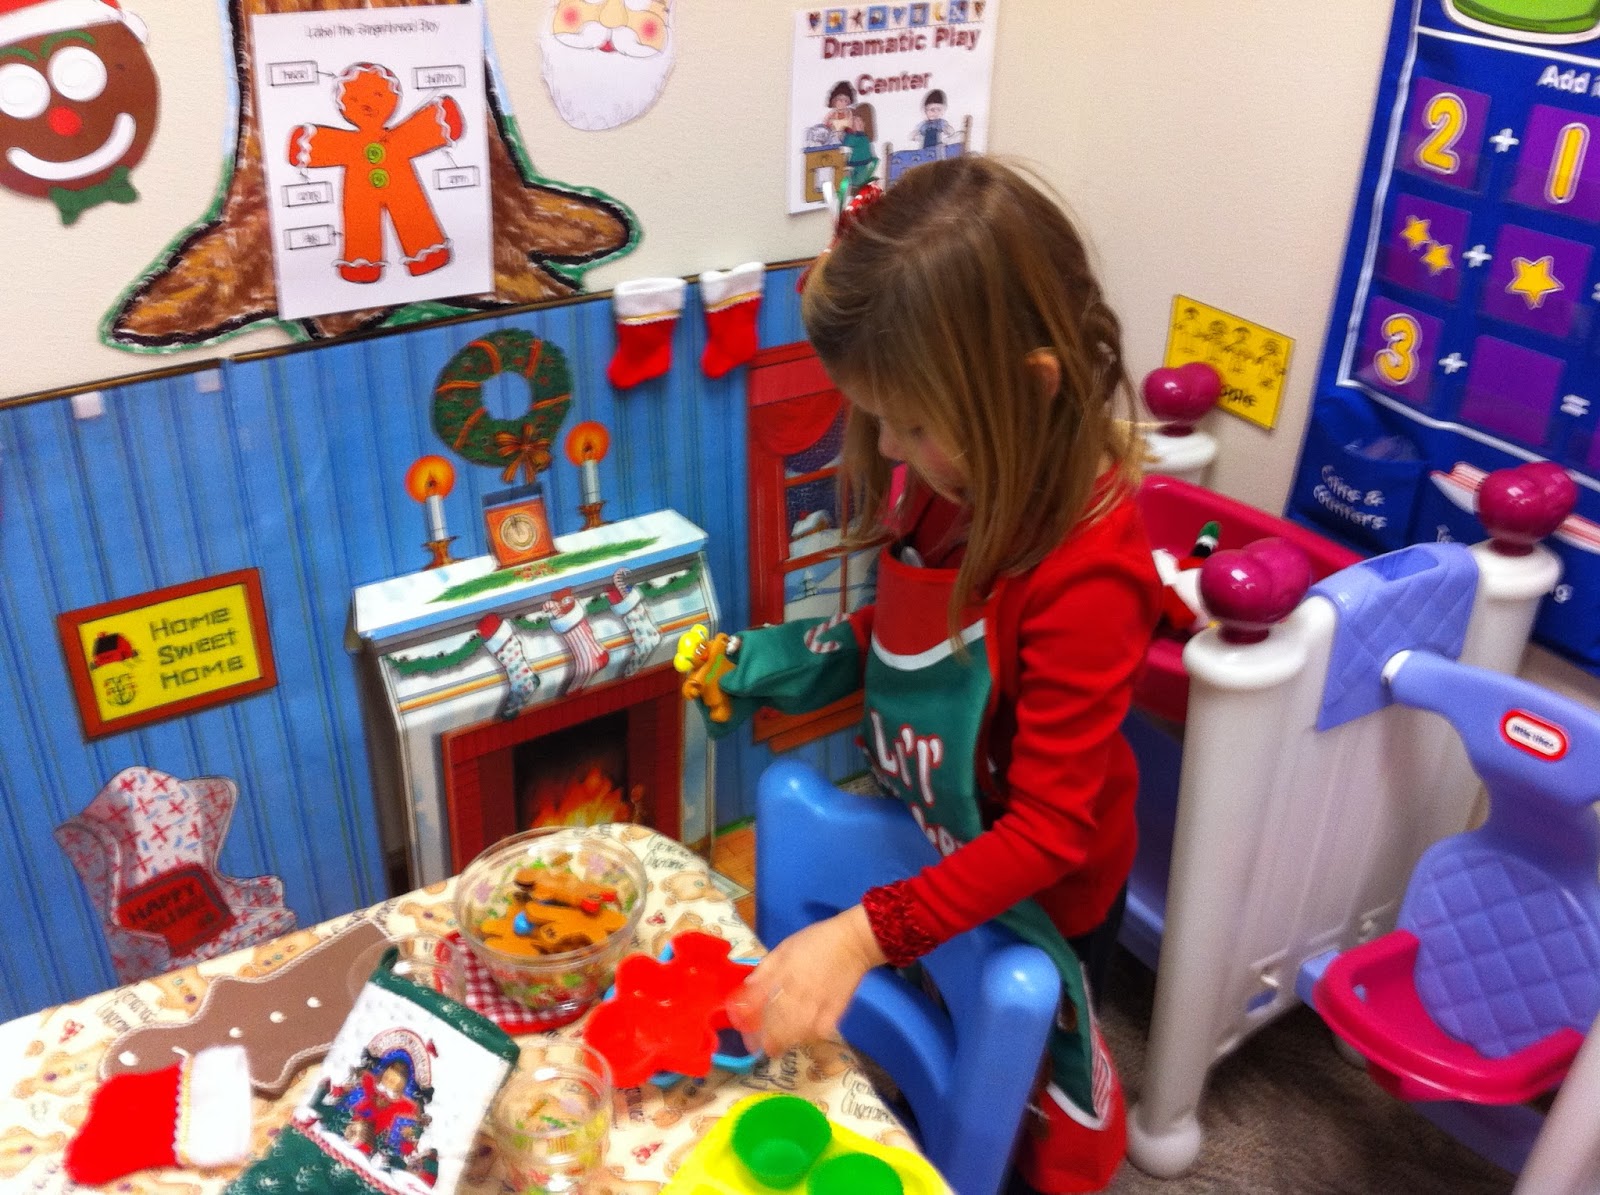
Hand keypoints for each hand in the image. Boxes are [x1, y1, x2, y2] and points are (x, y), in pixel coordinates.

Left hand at [727, 905, 887, 1057]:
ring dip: (784, 1041)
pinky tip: (801, 1039)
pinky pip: (819, 1030)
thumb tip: (747, 988)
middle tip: (758, 1046)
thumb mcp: (784, 948)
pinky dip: (808, 1037)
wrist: (852, 942)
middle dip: (765, 1037)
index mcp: (784, 972)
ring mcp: (818, 1002)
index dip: (749, 1017)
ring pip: (797, 1029)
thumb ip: (765, 968)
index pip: (760, 999)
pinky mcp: (835, 1010)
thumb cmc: (815, 941)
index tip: (743, 1030)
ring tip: (776, 1048)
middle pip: (777, 1020)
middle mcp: (798, 989)